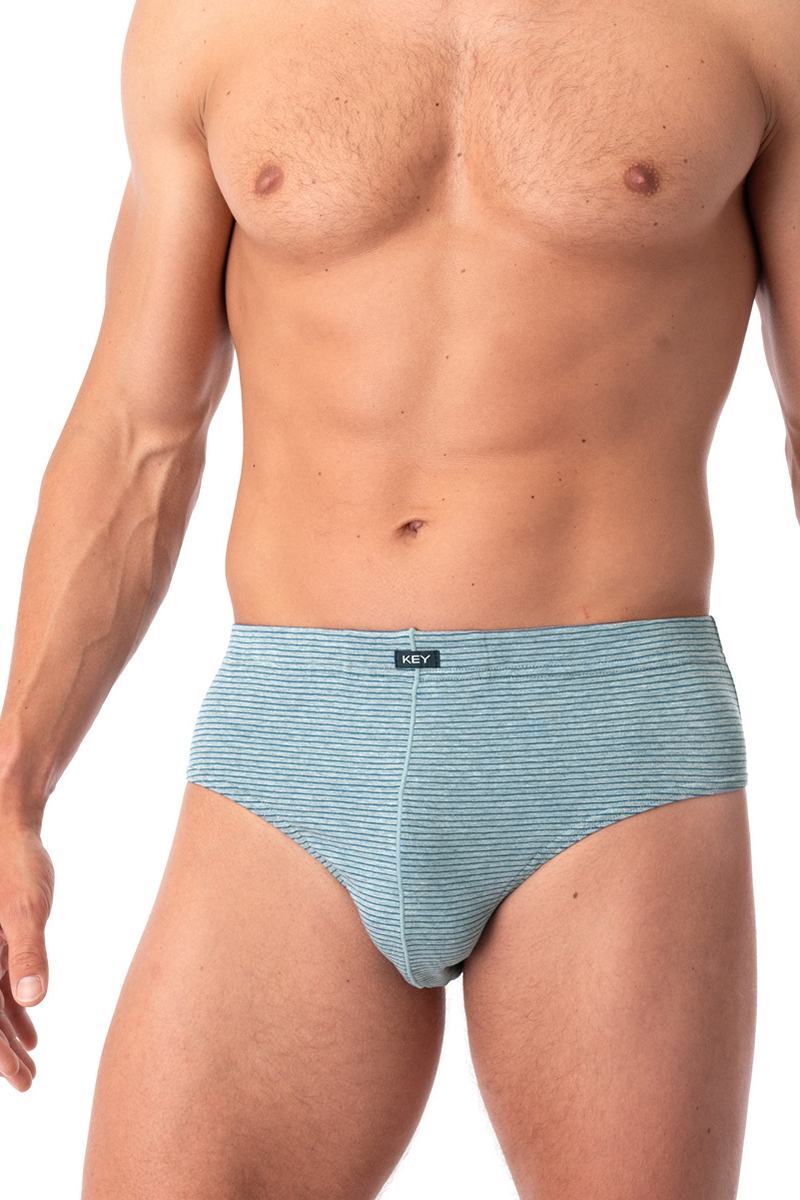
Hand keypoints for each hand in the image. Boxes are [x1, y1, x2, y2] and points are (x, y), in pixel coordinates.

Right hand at [0, 820, 54, 1090]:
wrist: (9, 824)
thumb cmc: (15, 862)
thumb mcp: (25, 909)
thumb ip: (28, 953)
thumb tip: (32, 1001)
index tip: (20, 1079)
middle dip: (2, 1055)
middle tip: (29, 1083)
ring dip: (8, 1036)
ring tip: (32, 1066)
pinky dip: (12, 1008)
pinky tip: (32, 1027)